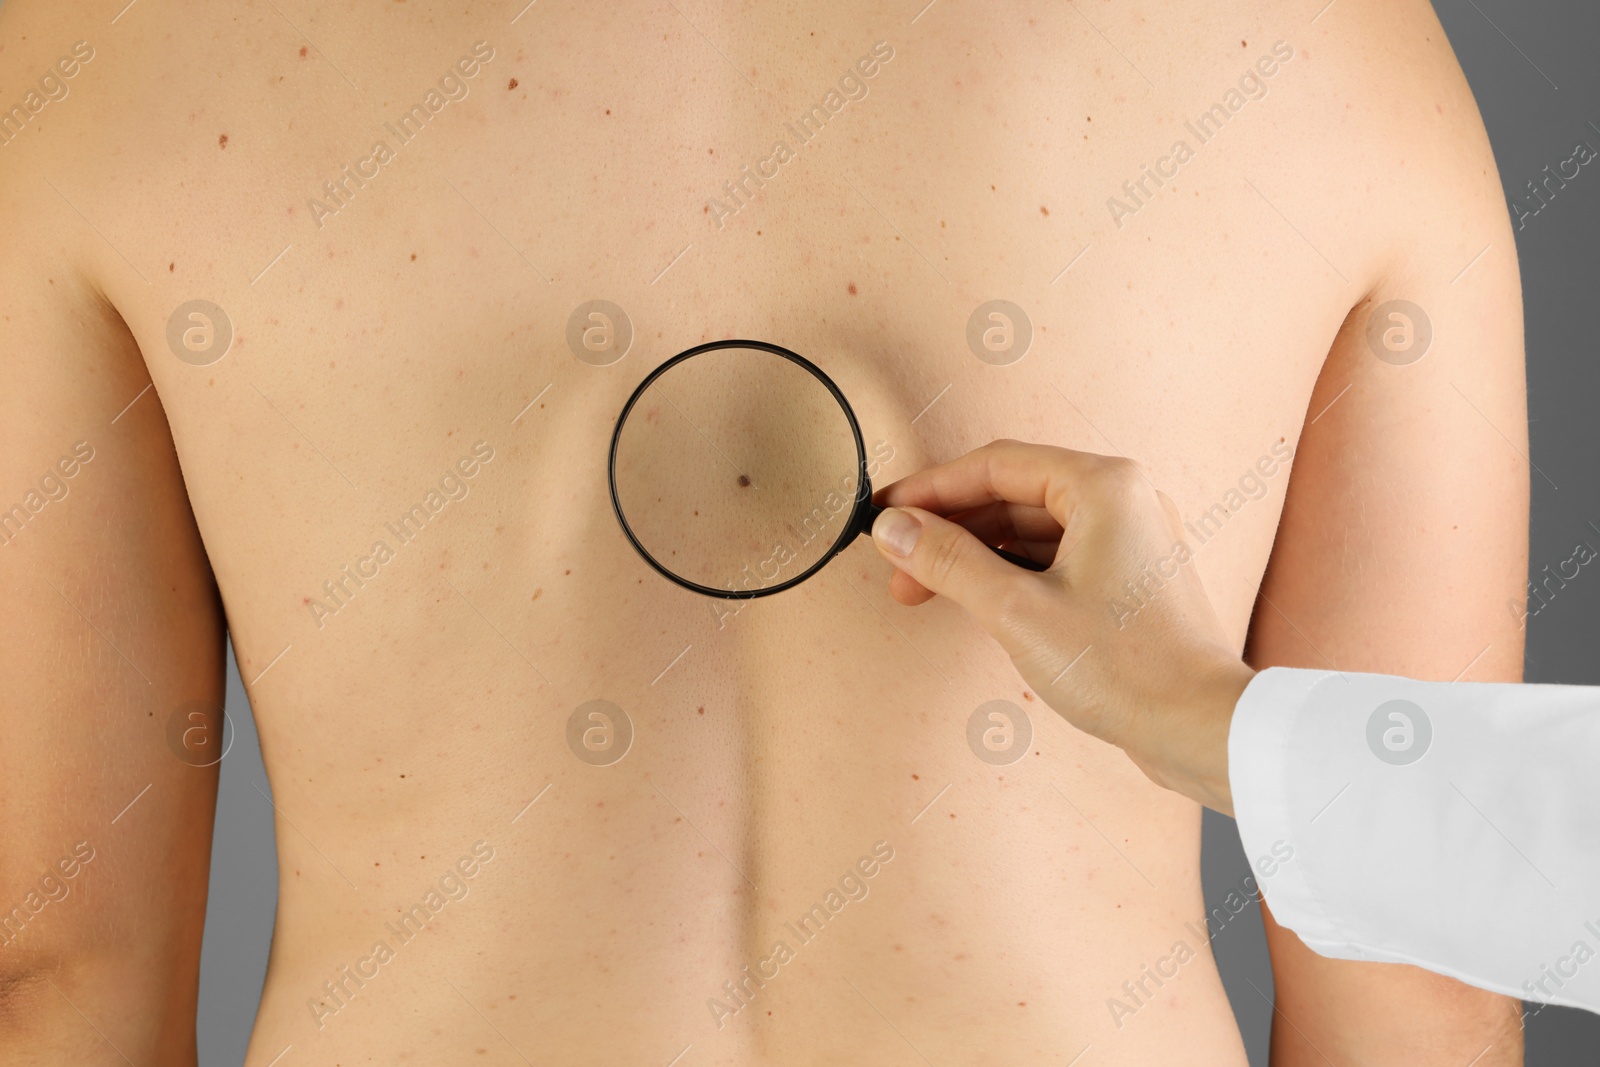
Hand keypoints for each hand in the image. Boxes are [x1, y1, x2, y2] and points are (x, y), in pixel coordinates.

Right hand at [870, 440, 1253, 814]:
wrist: (1201, 728)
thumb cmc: (1126, 668)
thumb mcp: (1017, 611)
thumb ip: (948, 562)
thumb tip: (894, 528)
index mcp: (1104, 486)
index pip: (995, 465)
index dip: (930, 489)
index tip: (884, 512)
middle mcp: (1123, 499)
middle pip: (1012, 495)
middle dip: (948, 528)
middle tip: (897, 562)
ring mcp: (1129, 539)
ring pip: (1031, 529)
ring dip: (975, 554)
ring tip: (922, 589)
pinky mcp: (1128, 578)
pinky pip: (1055, 557)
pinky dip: (1010, 573)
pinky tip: (973, 600)